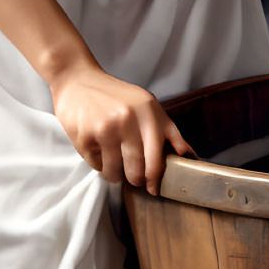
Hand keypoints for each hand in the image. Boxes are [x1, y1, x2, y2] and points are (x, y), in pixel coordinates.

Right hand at [48, 62, 195, 194]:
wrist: (78, 79)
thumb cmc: (115, 95)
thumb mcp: (147, 106)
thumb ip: (169, 131)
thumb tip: (190, 157)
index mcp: (148, 111)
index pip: (156, 159)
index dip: (155, 179)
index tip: (153, 188)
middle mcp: (128, 119)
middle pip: (136, 171)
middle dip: (135, 179)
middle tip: (133, 176)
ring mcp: (105, 128)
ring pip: (115, 173)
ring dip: (115, 174)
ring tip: (113, 161)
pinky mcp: (85, 136)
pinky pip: (96, 166)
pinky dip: (98, 163)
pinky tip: (98, 147)